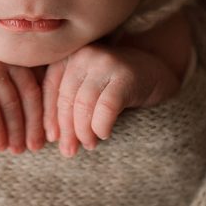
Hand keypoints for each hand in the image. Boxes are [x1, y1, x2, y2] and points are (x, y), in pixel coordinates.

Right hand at [0, 46, 44, 153]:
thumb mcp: (4, 80)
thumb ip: (22, 92)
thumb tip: (45, 129)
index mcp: (19, 59)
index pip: (38, 88)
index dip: (45, 115)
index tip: (48, 138)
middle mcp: (6, 58)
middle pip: (27, 95)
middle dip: (32, 125)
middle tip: (33, 148)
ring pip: (9, 102)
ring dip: (15, 130)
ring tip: (16, 150)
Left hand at [42, 44, 178, 156]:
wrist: (157, 69)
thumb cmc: (117, 84)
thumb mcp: (88, 86)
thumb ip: (69, 100)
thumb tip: (52, 136)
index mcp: (71, 54)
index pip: (50, 87)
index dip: (49, 116)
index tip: (51, 138)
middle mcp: (85, 54)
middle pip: (66, 97)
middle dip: (66, 129)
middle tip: (68, 151)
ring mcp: (105, 62)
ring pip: (83, 104)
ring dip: (83, 131)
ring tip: (89, 144)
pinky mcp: (125, 76)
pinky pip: (106, 107)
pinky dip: (101, 126)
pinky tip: (104, 134)